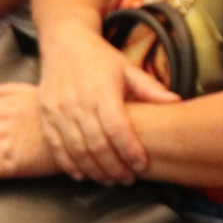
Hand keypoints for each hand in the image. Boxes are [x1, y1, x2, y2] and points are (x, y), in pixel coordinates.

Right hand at [37, 21, 178, 184]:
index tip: (141, 165)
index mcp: (102, 91)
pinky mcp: (46, 115)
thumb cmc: (99, 57)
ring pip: (76, 150)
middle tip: (127, 179)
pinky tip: (83, 175)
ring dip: (94, 170)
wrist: (63, 42)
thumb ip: (150, 88)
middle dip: (114, 167)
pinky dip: (68, 165)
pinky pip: (56, 147)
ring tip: (110, 180)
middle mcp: (78, 102)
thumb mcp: (127, 68)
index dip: (130, 150)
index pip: (117, 129)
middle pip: (97, 145)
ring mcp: (58, 110)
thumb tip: (177, 101)